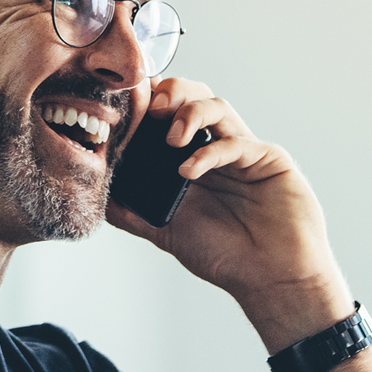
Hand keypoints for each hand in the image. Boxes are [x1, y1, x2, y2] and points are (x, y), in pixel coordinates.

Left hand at [103, 78, 351, 350]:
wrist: (272, 279)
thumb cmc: (227, 256)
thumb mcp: (168, 233)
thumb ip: (136, 214)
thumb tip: (99, 199)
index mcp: (193, 160)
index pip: (169, 115)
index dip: (150, 103)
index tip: (127, 105)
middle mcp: (217, 148)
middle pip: (195, 96)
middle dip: (171, 93)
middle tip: (153, 108)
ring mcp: (243, 151)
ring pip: (217, 107)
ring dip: (190, 113)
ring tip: (170, 138)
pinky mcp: (268, 159)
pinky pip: (237, 142)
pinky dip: (209, 151)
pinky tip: (189, 169)